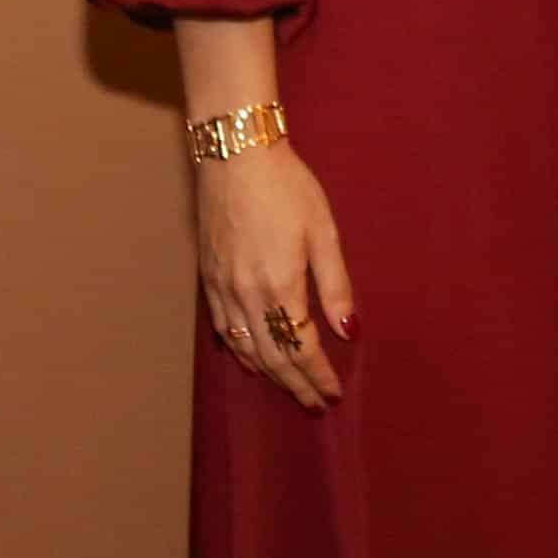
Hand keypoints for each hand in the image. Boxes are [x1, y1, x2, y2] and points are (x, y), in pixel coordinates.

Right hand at [194, 143, 354, 411]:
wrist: (235, 153)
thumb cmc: (286, 186)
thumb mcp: (323, 232)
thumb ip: (335, 286)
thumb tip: (348, 330)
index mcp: (280, 286)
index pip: (301, 347)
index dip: (317, 375)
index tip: (332, 393)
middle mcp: (246, 294)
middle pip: (272, 357)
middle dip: (295, 384)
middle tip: (314, 404)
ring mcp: (222, 287)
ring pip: (245, 347)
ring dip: (268, 373)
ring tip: (288, 388)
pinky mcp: (209, 276)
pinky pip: (223, 328)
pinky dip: (239, 351)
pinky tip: (250, 358)